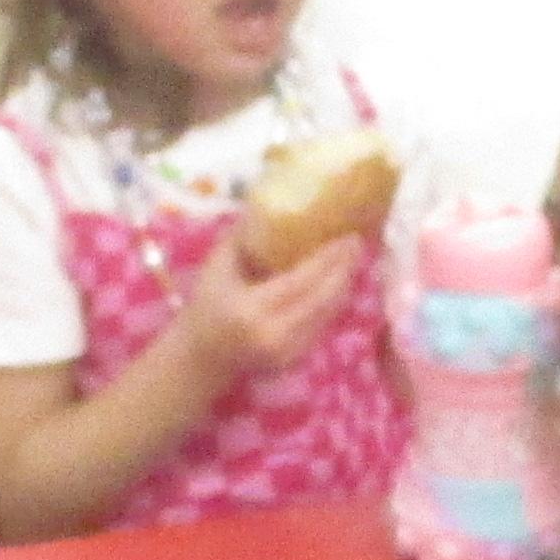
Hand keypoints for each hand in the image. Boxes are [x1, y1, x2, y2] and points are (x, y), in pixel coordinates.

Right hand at [175, 231, 364, 389]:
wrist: (202, 358)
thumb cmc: (205, 307)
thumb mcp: (216, 267)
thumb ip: (242, 237)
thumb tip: (268, 200)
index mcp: (251, 310)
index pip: (301, 282)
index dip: (328, 259)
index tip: (346, 236)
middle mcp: (274, 335)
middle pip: (323, 299)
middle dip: (344, 269)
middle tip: (357, 241)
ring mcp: (288, 352)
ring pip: (328, 314)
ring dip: (343, 284)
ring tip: (352, 257)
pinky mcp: (295, 359)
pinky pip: (322, 325)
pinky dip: (332, 301)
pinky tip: (338, 280)